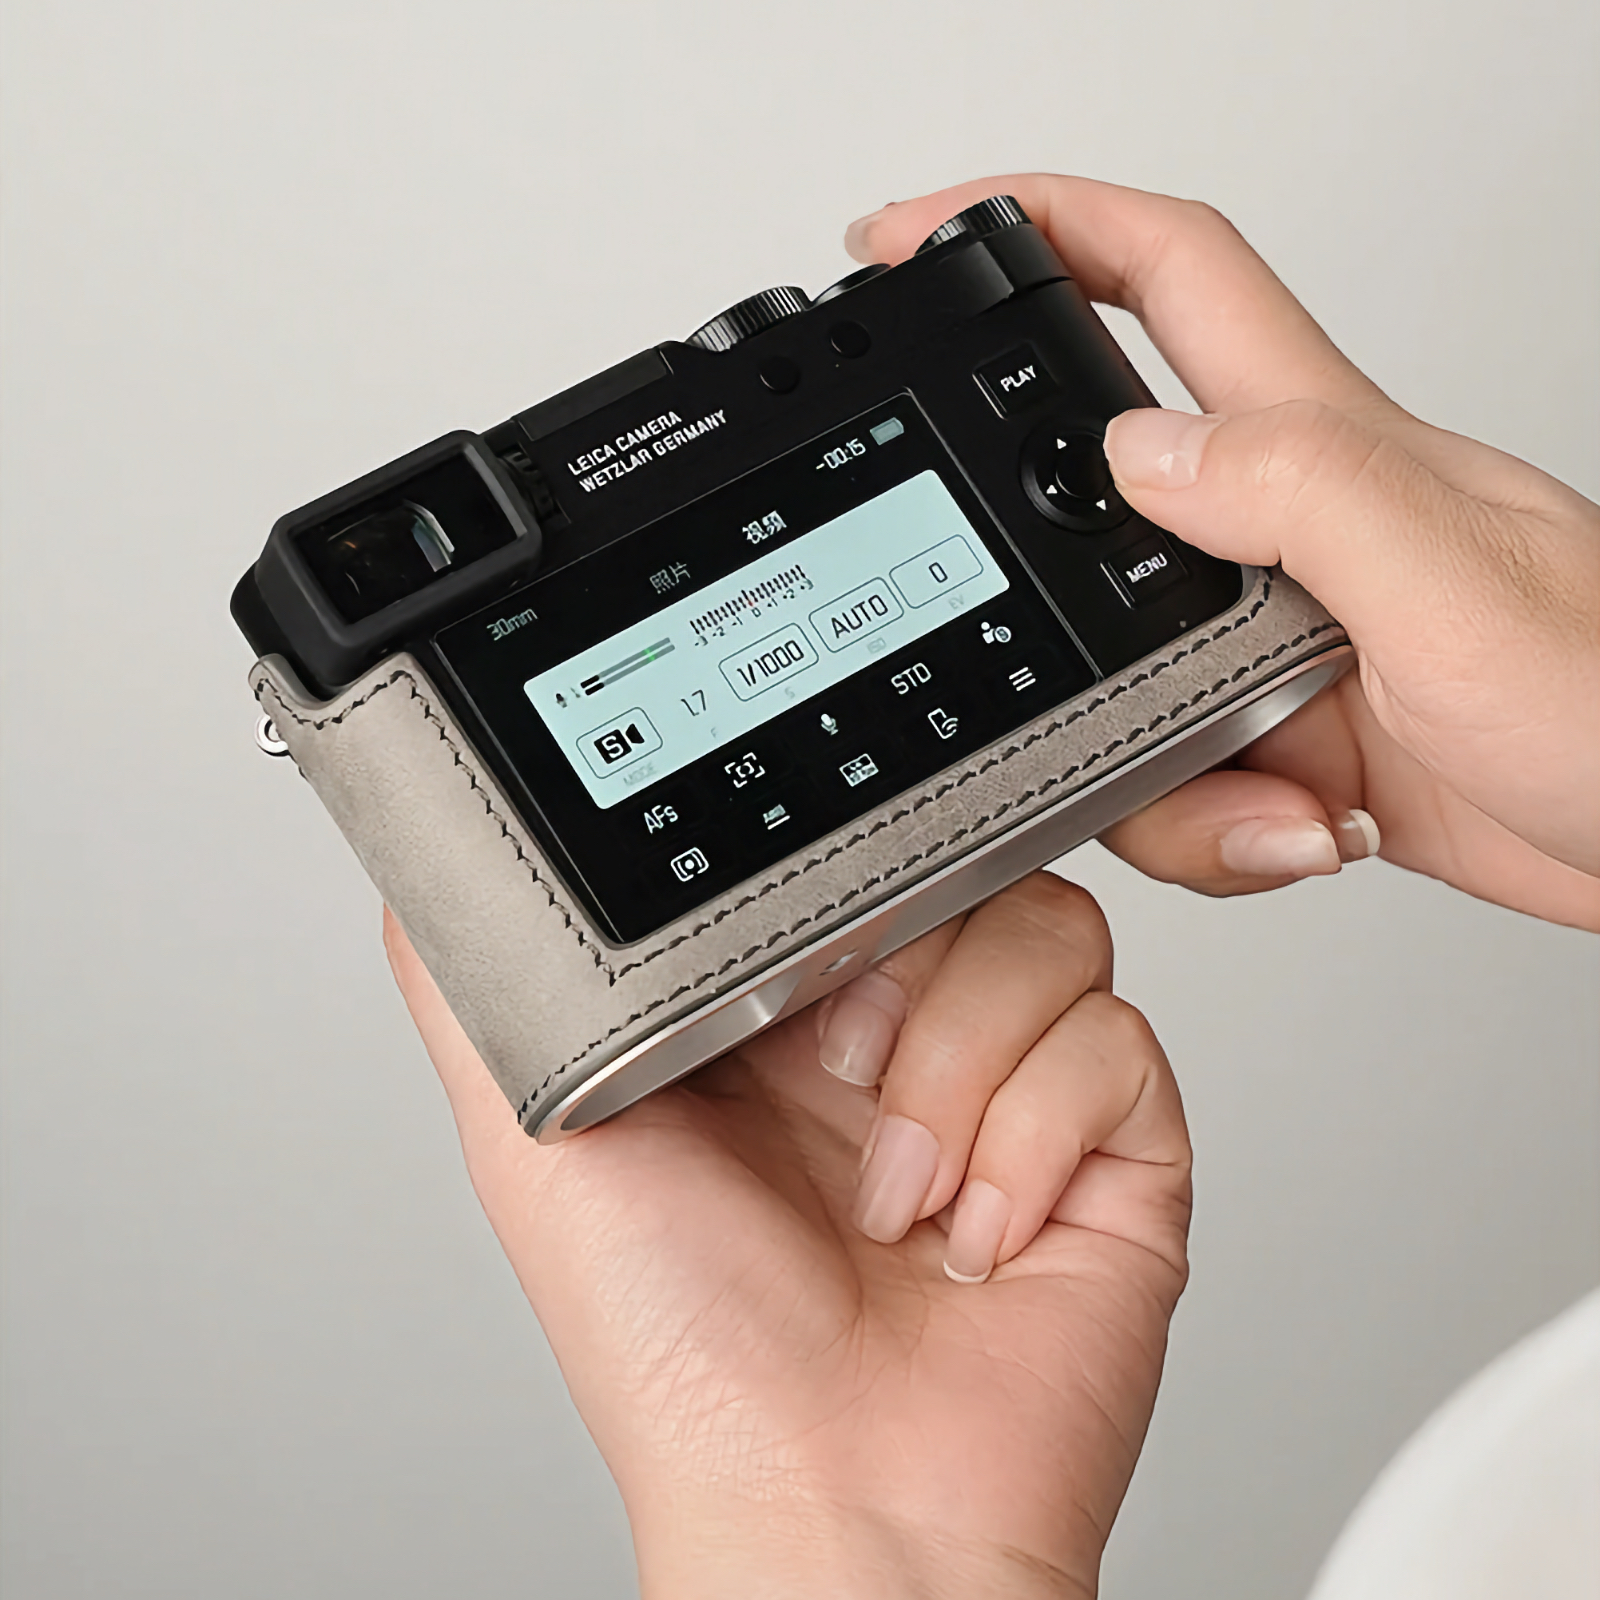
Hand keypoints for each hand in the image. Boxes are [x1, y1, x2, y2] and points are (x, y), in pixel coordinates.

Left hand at [385, 873, 1189, 1599]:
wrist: (839, 1511)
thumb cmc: (685, 1355)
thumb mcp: (534, 1140)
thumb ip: (484, 989)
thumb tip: (435, 861)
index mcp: (785, 1013)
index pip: (839, 849)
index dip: (825, 881)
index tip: (785, 979)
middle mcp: (901, 1034)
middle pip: (955, 861)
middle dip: (893, 975)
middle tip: (840, 1084)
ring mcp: (1011, 1085)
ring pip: (1048, 927)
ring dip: (958, 1069)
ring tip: (901, 1186)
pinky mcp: (1108, 1144)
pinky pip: (1115, 1038)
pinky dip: (1034, 1136)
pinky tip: (977, 1227)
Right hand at [847, 177, 1599, 929]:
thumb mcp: (1454, 583)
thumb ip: (1298, 495)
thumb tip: (1140, 450)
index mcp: (1321, 451)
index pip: (1163, 281)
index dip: (1041, 227)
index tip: (922, 235)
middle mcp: (1286, 536)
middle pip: (1089, 508)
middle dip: (1028, 566)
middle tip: (1001, 627)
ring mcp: (1279, 643)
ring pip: (1111, 679)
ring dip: (1145, 770)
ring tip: (1269, 800)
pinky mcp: (1287, 738)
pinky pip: (1168, 775)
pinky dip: (1206, 828)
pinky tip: (1296, 828)